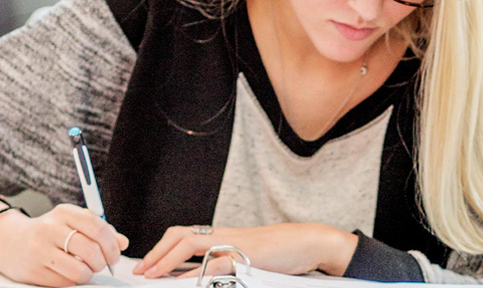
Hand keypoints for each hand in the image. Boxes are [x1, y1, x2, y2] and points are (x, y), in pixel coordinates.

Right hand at [0, 203, 128, 286]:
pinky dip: (75, 281)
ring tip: (89, 269)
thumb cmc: (52, 231)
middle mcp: (51, 229)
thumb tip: (123, 243)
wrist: (13, 242)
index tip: (116, 253)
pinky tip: (72, 273)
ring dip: (90, 273)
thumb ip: (101, 230)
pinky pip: (65, 282)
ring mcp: (40, 250)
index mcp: (65, 212)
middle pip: (90, 249)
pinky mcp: (33, 271)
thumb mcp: (75, 222)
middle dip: (104, 261)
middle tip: (104, 263)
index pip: (97, 227)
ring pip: (79, 270)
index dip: (112, 244)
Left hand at [133, 223, 357, 278]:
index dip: (162, 250)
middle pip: (180, 235)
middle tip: (142, 272)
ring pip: (191, 243)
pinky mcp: (245, 254)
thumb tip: (198, 278)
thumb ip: (222, 265)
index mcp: (221, 237)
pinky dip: (198, 272)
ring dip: (168, 259)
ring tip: (153, 275)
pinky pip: (215, 262)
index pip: (183, 236)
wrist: (306, 241)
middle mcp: (223, 236)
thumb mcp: (245, 259)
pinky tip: (188, 281)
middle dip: (157, 252)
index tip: (146, 267)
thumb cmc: (278, 252)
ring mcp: (233, 243)